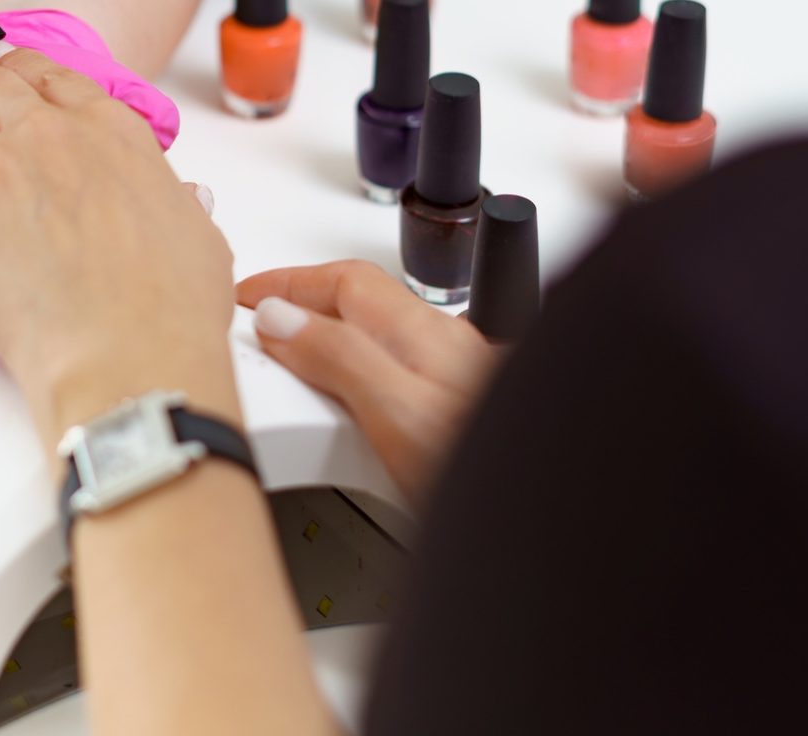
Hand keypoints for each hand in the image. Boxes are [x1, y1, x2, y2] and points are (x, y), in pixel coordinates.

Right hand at [237, 262, 503, 501]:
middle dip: (310, 302)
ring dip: (338, 339)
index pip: (344, 280)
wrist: (561, 527)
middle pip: (367, 305)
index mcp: (424, 336)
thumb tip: (281, 317)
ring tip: (298, 358)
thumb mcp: (402, 415)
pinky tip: (363, 407)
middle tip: (263, 320)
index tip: (246, 295)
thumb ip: (341, 360)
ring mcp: (463, 384)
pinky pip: (403, 380)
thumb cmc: (495, 469)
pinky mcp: (468, 421)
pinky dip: (366, 378)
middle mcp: (449, 351)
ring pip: (387, 342)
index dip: (289, 281)